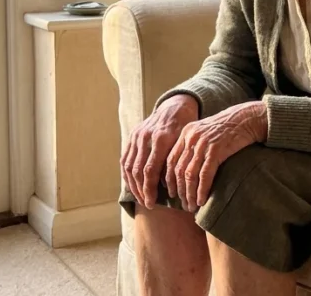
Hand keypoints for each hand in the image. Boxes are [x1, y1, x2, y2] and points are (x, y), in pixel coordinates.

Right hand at [121, 94, 197, 209]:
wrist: (175, 107)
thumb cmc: (185, 128)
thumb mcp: (186, 142)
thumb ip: (176, 161)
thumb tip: (169, 188)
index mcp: (161, 138)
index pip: (149, 170)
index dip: (149, 189)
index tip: (152, 203)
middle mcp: (145, 137)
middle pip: (137, 171)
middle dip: (141, 191)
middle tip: (147, 204)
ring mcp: (136, 136)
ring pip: (128, 166)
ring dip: (133, 185)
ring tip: (140, 198)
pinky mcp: (131, 136)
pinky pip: (125, 159)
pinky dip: (127, 175)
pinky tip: (133, 186)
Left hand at [166, 100, 266, 211]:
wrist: (247, 118)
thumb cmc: (228, 129)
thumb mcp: (205, 133)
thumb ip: (193, 146)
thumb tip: (185, 171)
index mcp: (186, 133)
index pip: (171, 160)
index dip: (169, 179)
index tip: (172, 193)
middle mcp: (191, 137)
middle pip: (178, 170)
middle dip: (180, 190)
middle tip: (184, 204)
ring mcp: (203, 143)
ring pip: (190, 174)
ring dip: (189, 194)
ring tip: (192, 206)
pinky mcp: (216, 149)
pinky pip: (205, 174)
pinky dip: (202, 190)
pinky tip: (202, 200)